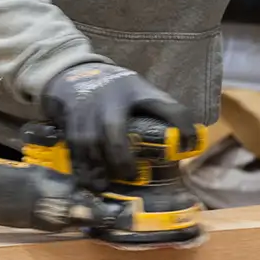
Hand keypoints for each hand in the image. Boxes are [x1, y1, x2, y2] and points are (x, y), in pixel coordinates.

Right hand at [41, 62, 197, 191]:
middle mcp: (109, 99)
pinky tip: (87, 180)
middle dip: (120, 155)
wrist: (78, 75)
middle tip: (129, 175)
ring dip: (97, 166)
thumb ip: (162, 112)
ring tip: (104, 185)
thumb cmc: (119, 92)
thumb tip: (189, 142)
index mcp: (136, 91)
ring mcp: (86, 109)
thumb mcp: (143, 93)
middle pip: (113, 128)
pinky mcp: (70, 120)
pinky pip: (72, 146)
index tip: (188, 144)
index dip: (179, 123)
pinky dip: (79, 166)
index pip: (164, 105)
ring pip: (88, 140)